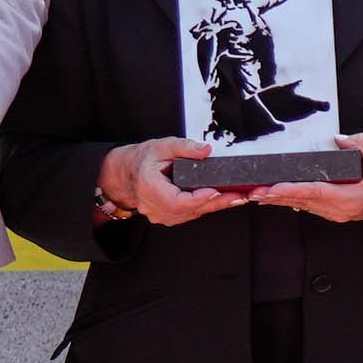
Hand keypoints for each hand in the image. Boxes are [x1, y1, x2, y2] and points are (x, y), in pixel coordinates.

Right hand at [99, 136, 249, 227]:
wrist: (124, 173)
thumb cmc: (140, 160)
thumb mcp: (162, 146)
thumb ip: (185, 147)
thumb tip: (205, 150)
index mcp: (149, 188)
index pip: (177, 201)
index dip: (198, 198)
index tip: (216, 191)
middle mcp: (154, 205)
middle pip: (189, 210)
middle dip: (217, 203)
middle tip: (239, 196)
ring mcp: (160, 214)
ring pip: (191, 214)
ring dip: (214, 206)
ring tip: (237, 198)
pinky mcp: (167, 216)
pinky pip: (189, 214)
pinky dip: (205, 207)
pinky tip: (221, 200)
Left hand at [252, 131, 362, 225]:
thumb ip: (361, 143)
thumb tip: (339, 138)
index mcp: (349, 198)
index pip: (314, 192)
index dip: (291, 190)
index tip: (271, 188)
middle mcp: (338, 209)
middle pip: (300, 201)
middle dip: (274, 196)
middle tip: (252, 191)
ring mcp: (333, 213)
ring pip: (300, 205)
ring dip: (277, 200)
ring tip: (255, 194)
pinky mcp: (330, 212)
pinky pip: (305, 206)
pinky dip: (288, 200)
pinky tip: (273, 197)